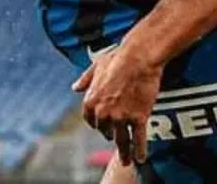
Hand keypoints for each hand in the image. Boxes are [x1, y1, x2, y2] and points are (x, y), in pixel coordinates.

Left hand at [73, 46, 163, 165]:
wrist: (138, 56)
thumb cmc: (118, 57)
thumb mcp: (96, 66)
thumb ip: (85, 79)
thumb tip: (75, 87)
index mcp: (90, 102)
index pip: (91, 121)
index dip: (98, 124)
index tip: (104, 127)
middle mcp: (103, 113)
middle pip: (106, 131)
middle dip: (111, 133)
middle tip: (118, 137)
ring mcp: (121, 117)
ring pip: (121, 140)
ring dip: (125, 152)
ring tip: (127, 160)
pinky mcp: (138, 118)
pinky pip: (138, 139)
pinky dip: (140, 150)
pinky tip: (141, 158)